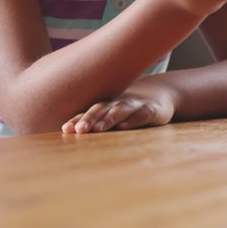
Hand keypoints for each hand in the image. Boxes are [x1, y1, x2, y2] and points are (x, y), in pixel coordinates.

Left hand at [61, 82, 175, 133]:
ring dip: (108, 119)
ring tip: (98, 129)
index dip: (77, 119)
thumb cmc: (129, 108)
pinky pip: (142, 114)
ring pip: (120, 110)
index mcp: (106, 105)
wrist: (161, 92)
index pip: (88, 112)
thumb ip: (95, 122)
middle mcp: (117, 103)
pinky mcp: (151, 110)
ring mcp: (134, 105)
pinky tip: (124, 127)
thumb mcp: (113, 114)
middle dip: (88, 119)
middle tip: (78, 130)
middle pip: (101, 109)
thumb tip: (70, 134)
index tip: (65, 129)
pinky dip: (133, 120)